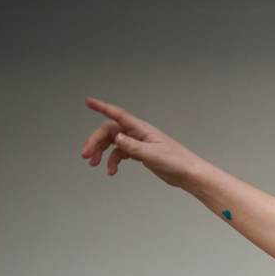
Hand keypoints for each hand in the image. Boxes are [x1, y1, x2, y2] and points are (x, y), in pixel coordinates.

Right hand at [80, 98, 201, 188]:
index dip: (101, 107)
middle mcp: (137, 133)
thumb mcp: (153, 155)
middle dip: (95, 142)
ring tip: (94, 164)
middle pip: (109, 132)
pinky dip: (113, 161)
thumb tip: (116, 138)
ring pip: (113, 143)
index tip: (88, 102)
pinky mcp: (140, 153)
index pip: (117, 114)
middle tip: (86, 156)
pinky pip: (121, 153)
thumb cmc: (176, 161)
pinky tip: (111, 171)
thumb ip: (133, 147)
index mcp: (140, 129)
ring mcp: (138, 143)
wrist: (188, 173)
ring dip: (102, 152)